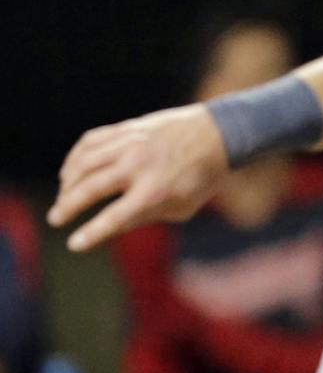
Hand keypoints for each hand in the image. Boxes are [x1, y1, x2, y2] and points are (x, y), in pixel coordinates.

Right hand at [49, 105, 229, 251]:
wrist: (217, 134)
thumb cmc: (201, 178)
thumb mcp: (182, 206)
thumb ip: (146, 216)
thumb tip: (111, 227)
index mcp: (156, 190)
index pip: (115, 217)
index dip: (92, 233)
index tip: (74, 244)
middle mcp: (138, 166)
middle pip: (91, 188)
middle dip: (68, 206)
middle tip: (56, 219)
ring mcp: (129, 144)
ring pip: (83, 163)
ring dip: (67, 184)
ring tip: (63, 199)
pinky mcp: (125, 128)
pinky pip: (89, 142)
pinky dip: (74, 159)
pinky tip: (70, 173)